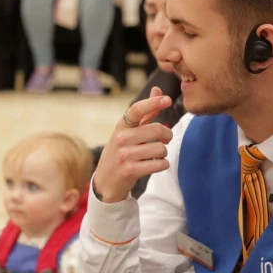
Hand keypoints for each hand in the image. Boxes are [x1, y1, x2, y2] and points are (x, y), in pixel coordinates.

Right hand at [92, 87, 172, 203]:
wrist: (105, 182)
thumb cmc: (121, 152)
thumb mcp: (128, 132)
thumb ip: (145, 113)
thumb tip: (158, 90)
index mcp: (121, 126)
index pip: (136, 110)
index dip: (152, 102)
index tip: (166, 99)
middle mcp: (121, 138)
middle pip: (157, 130)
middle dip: (167, 136)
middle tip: (166, 140)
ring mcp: (124, 155)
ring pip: (160, 149)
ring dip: (163, 153)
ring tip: (155, 156)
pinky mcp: (130, 170)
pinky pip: (159, 164)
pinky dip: (162, 165)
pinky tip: (155, 165)